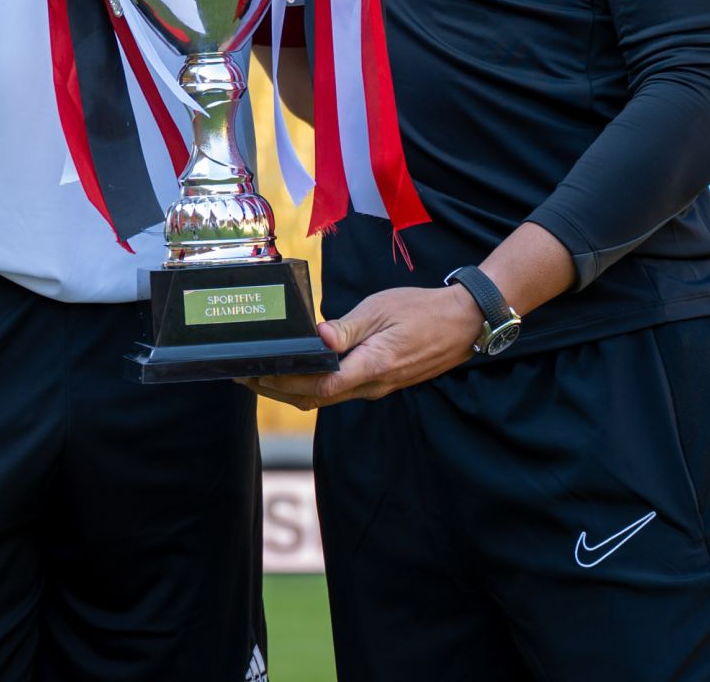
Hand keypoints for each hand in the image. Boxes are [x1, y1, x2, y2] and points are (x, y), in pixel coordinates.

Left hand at [249, 287, 481, 409]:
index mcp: (372, 367)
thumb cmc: (422, 310)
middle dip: (278, 391)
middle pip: (316, 399)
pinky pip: (341, 390)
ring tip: (263, 375)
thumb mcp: (380, 309)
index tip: (256, 374)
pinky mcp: (381, 382)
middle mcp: (372, 385)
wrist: (463, 322)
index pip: (319, 387)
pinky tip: (300, 371)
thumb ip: (347, 328)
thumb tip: (317, 338)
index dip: (284, 384)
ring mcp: (378, 387)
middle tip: (246, 376)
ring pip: (327, 398)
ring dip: (293, 391)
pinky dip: (314, 385)